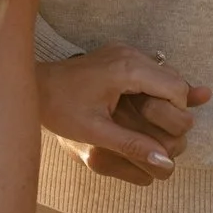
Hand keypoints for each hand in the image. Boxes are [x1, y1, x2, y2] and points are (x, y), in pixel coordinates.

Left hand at [33, 45, 209, 186]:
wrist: (35, 86)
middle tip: (162, 133)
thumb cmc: (60, 109)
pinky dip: (156, 89)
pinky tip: (155, 107)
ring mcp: (126, 50)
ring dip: (167, 99)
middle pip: (175, 80)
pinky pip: (151, 71)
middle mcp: (130, 54)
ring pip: (166, 74)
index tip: (162, 135)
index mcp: (127, 69)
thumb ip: (132, 145)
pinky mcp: (121, 54)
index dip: (176, 115)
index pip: (176, 89)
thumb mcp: (95, 132)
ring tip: (155, 124)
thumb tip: (165, 162)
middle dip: (175, 108)